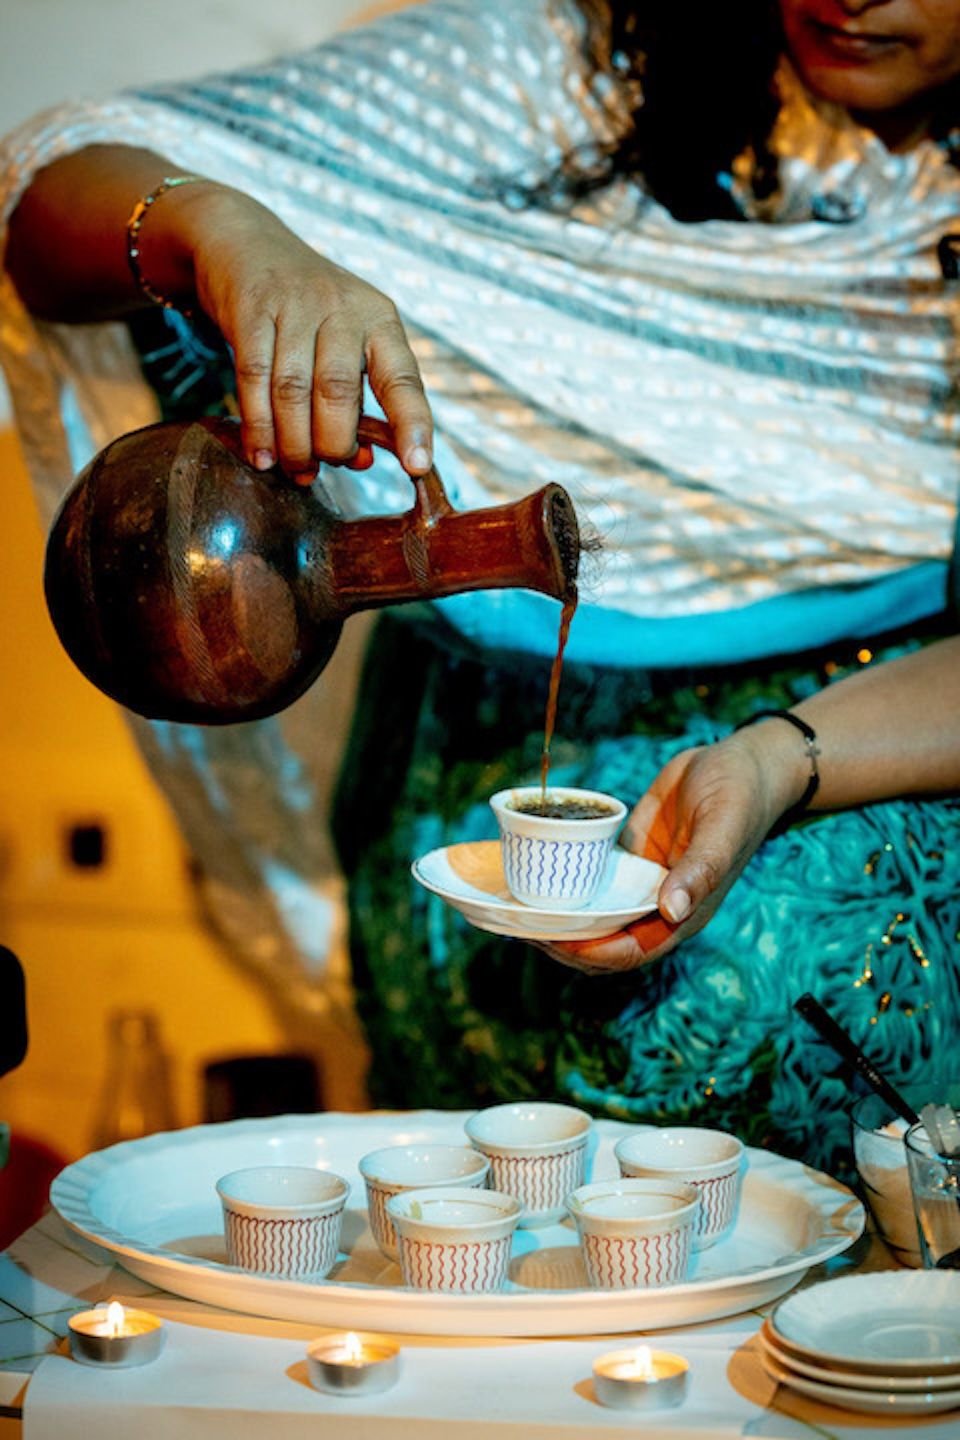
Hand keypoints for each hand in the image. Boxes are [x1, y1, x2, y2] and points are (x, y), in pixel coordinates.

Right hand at [183, 187, 432, 481]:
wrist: (248, 245)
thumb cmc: (310, 314)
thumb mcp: (348, 343)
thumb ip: (360, 401)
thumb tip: (363, 462)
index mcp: (380, 320)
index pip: (403, 378)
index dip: (412, 424)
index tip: (417, 466)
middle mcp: (342, 308)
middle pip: (339, 392)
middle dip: (333, 444)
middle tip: (324, 467)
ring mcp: (294, 305)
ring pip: (293, 391)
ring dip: (295, 444)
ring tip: (297, 471)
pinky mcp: (250, 310)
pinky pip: (253, 379)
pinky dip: (258, 427)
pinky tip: (263, 457)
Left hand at [536, 727, 807, 974]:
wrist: (741, 762)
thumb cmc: (739, 797)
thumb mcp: (722, 828)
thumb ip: (701, 870)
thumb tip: (672, 911)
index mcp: (684, 914)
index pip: (629, 953)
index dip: (589, 954)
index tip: (550, 939)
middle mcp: (659, 906)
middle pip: (603, 943)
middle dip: (562, 941)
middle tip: (517, 921)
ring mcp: (641, 883)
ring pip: (594, 916)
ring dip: (559, 918)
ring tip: (514, 904)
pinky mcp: (630, 858)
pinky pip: (593, 880)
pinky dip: (566, 883)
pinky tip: (534, 871)